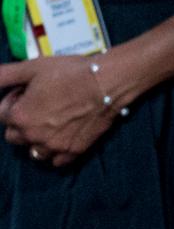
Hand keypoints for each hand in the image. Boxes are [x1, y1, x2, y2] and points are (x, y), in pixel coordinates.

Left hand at [0, 56, 115, 166]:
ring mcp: (54, 146)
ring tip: (52, 121)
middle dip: (22, 122)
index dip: (14, 101)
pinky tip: (63, 136)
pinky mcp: (73, 150)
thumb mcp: (32, 67)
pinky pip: (56, 161)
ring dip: (37, 139)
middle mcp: (33, 135)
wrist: (108, 81)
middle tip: (41, 105)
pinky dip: (56, 152)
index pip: (2, 115)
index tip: (29, 92)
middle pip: (14, 136)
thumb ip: (3, 75)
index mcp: (19, 116)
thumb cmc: (70, 72)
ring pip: (33, 151)